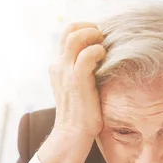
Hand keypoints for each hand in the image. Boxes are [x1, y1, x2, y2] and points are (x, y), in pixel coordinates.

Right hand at [48, 22, 105, 138]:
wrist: (72, 134)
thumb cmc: (81, 113)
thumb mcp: (78, 86)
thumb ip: (83, 70)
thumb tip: (102, 57)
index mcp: (58, 65)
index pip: (67, 34)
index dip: (85, 29)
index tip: (99, 38)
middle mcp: (58, 65)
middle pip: (69, 30)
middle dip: (90, 28)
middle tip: (103, 39)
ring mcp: (65, 71)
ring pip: (75, 37)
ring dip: (93, 36)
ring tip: (103, 47)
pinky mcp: (76, 80)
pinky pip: (87, 55)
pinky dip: (98, 51)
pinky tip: (104, 58)